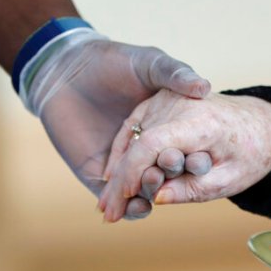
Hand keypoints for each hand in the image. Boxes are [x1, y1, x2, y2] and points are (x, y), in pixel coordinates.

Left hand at [26, 29, 210, 218]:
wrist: (66, 68)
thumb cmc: (111, 61)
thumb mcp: (150, 63)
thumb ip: (176, 74)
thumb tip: (204, 87)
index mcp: (165, 127)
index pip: (185, 152)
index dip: (195, 161)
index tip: (202, 165)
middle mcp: (147, 149)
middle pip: (166, 175)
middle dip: (172, 183)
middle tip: (173, 181)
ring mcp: (123, 163)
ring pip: (143, 192)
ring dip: (152, 198)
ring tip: (156, 197)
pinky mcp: (98, 173)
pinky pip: (117, 198)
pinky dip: (131, 209)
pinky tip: (139, 208)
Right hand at [98, 90, 270, 222]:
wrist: (261, 123)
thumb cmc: (251, 154)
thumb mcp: (231, 179)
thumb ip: (194, 189)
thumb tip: (155, 199)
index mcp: (201, 121)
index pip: (153, 144)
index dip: (133, 172)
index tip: (123, 199)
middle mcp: (180, 103)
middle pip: (137, 143)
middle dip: (120, 181)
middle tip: (108, 215)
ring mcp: (168, 98)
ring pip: (131, 137)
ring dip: (118, 171)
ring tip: (107, 206)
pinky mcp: (160, 99)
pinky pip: (134, 127)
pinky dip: (122, 152)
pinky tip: (112, 179)